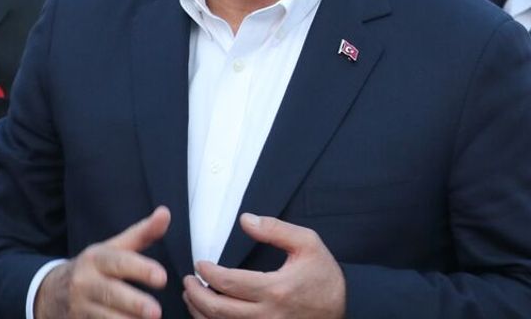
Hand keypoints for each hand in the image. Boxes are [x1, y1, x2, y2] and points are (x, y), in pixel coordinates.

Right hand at [34, 206, 170, 318]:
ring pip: (104, 316)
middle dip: (134, 303)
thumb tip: (165, 213)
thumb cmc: (94, 267)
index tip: (162, 278)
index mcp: (96, 259)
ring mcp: (79, 306)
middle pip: (111, 293)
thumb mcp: (113, 248)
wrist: (51, 291)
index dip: (141, 269)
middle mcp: (85, 282)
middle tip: (156, 312)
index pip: (119, 262)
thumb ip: (141, 234)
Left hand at [183, 213, 344, 318]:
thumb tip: (245, 220)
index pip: (227, 283)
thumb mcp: (307, 244)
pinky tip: (208, 314)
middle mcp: (266, 315)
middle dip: (195, 294)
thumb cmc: (324, 278)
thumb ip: (275, 229)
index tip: (200, 264)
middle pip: (216, 309)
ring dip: (199, 311)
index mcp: (275, 289)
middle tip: (187, 281)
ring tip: (192, 296)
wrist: (342, 310)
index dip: (207, 272)